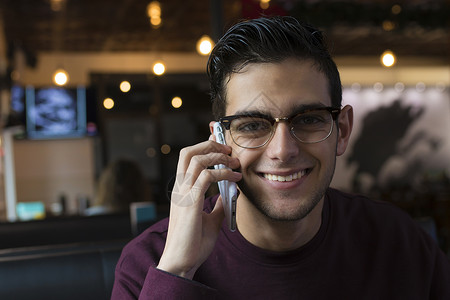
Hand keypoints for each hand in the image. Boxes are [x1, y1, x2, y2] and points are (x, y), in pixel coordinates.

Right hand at [157, 137, 240, 278]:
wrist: (182, 262)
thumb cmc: (194, 243)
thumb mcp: (210, 220)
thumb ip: (217, 205)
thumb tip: (228, 194)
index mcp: (182, 190)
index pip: (188, 158)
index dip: (204, 146)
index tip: (220, 142)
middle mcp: (180, 188)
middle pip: (188, 152)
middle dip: (210, 145)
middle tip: (229, 149)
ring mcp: (183, 194)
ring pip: (197, 159)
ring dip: (219, 157)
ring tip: (235, 163)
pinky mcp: (190, 202)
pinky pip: (207, 177)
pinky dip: (224, 173)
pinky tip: (235, 179)